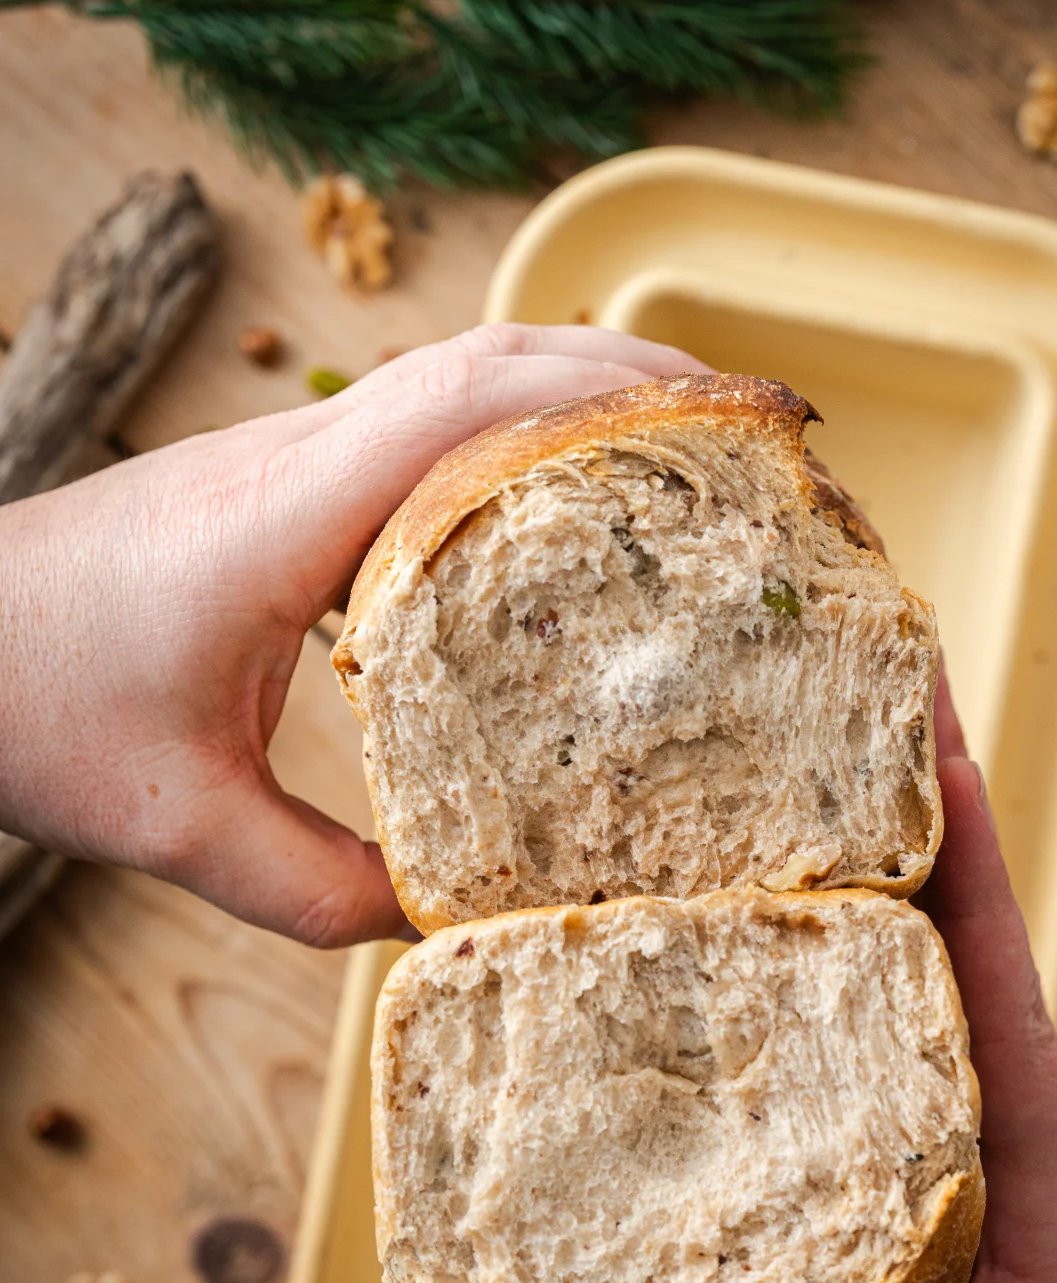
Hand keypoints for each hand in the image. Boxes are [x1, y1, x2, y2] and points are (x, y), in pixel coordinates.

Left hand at [0, 325, 704, 946]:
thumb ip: (313, 887)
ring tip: (693, 455)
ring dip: (582, 390)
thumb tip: (441, 923)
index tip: (736, 417)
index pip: (480, 401)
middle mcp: (300, 456)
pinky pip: (426, 425)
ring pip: (464, 376)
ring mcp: (289, 456)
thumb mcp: (174, 821)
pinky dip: (518, 434)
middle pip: (498, 360)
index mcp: (288, 513)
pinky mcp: (281, 481)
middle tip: (757, 436)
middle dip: (640, 378)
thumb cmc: (25, 698)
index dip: (621, 395)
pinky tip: (562, 504)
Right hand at [706, 676, 1056, 1282]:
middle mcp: (1012, 1126)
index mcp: (1046, 1186)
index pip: (1010, 1010)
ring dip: (886, 847)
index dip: (982, 889)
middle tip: (871, 690)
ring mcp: (966, 1117)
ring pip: (930, 962)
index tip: (951, 767)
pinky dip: (848, 928)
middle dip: (930, 819)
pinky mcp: (918, 1129)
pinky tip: (770, 874)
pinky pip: (887, 1012)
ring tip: (816, 734)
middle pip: (970, 946)